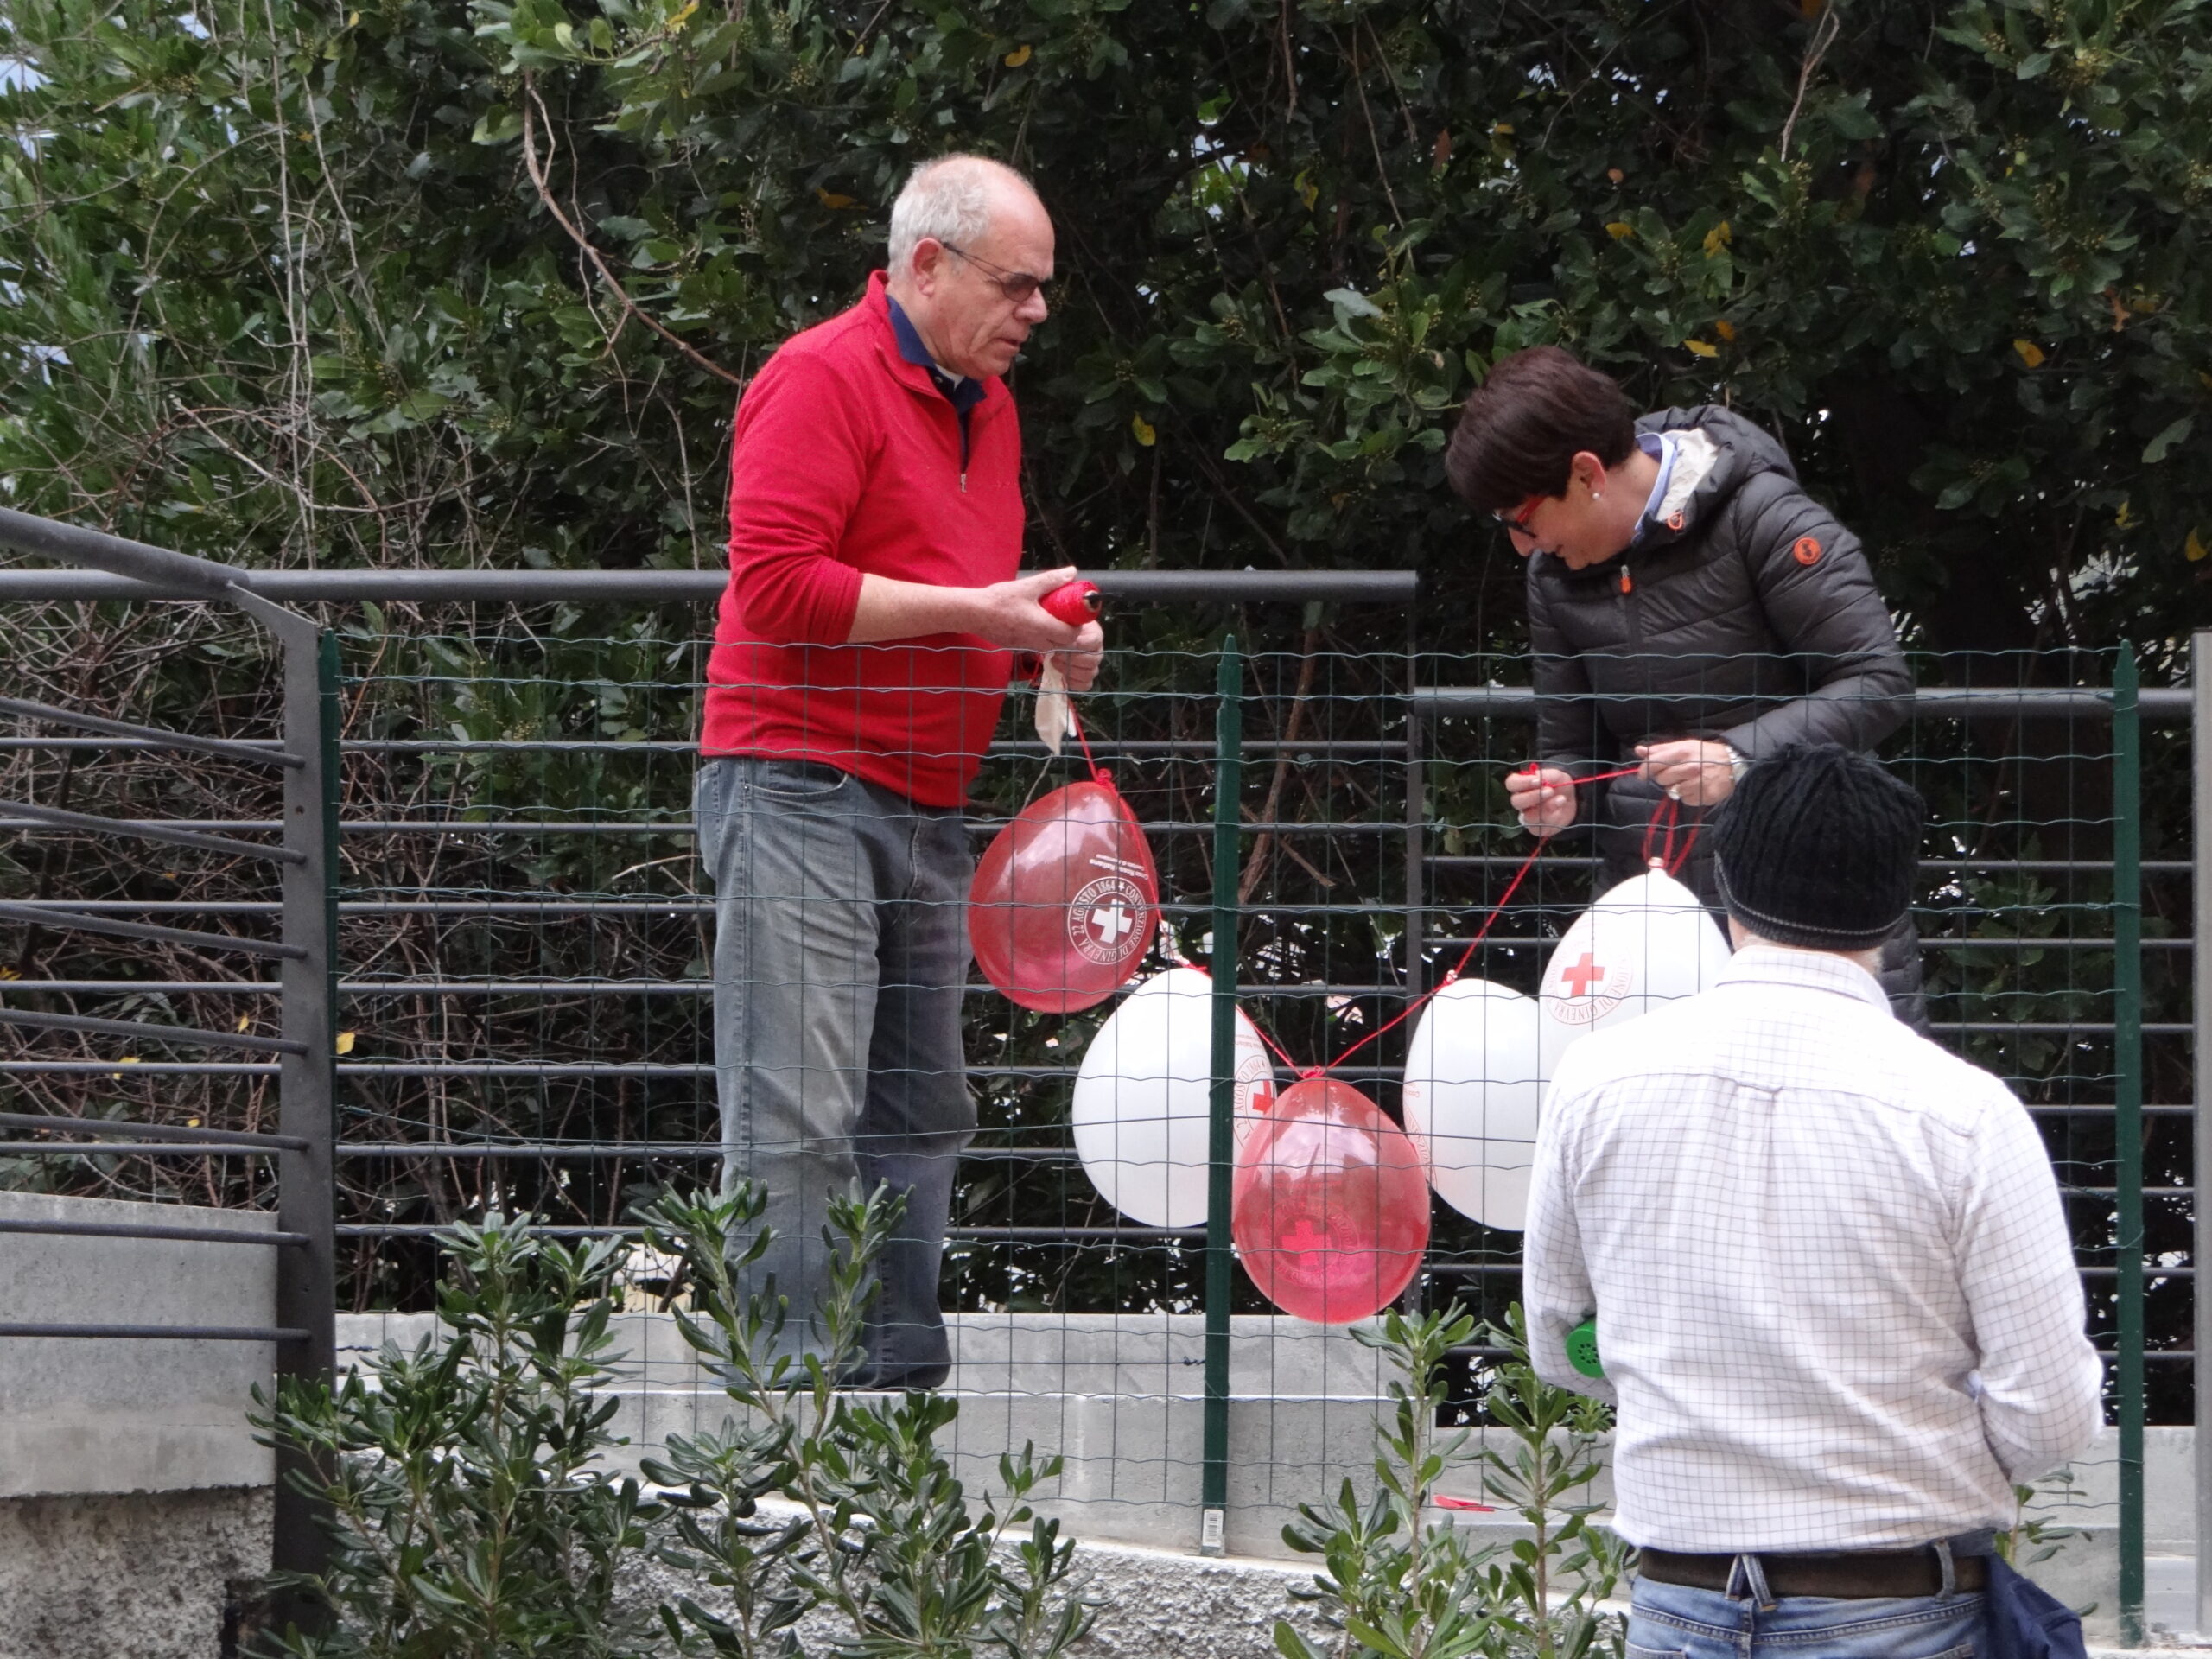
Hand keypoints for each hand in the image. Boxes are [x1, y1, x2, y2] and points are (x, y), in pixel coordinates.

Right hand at [971, 567, 1090, 653]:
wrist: (973, 613)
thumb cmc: (999, 599)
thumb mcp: (1028, 586)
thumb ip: (1052, 580)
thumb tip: (1072, 572)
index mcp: (1043, 626)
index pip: (1072, 635)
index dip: (1076, 626)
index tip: (1071, 614)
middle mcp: (1036, 641)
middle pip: (1063, 644)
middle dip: (1066, 631)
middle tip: (1061, 615)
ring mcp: (1025, 646)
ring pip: (1049, 646)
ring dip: (1052, 635)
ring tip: (1046, 617)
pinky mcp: (1016, 647)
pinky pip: (1034, 646)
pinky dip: (1038, 637)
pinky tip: (1030, 622)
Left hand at [1051, 622, 1104, 691]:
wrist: (1057, 638)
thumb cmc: (1061, 628)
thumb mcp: (1064, 620)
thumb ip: (1066, 623)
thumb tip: (1062, 630)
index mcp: (1095, 635)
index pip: (1095, 641)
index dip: (1079, 644)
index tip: (1063, 642)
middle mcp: (1097, 652)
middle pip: (1092, 660)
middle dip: (1071, 658)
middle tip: (1056, 654)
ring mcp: (1092, 666)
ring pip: (1089, 674)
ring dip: (1070, 670)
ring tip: (1055, 662)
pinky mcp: (1085, 678)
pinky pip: (1085, 685)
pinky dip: (1073, 682)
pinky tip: (1062, 674)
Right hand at [1505, 765, 1576, 837]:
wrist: (1572, 801)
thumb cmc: (1559, 785)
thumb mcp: (1556, 775)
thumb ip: (1546, 775)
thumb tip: (1538, 777)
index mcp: (1522, 786)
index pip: (1512, 783)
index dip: (1522, 782)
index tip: (1537, 780)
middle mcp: (1522, 802)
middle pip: (1516, 801)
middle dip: (1533, 796)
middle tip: (1550, 791)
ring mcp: (1528, 817)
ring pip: (1528, 816)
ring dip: (1546, 807)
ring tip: (1561, 799)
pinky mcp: (1537, 828)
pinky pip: (1541, 827)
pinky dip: (1553, 818)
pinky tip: (1560, 811)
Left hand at [1637, 739, 1737, 806]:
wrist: (1733, 764)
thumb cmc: (1704, 753)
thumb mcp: (1684, 746)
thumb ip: (1660, 749)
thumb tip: (1639, 750)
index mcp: (1682, 752)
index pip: (1653, 764)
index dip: (1645, 770)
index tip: (1643, 774)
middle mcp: (1689, 767)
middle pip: (1661, 779)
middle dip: (1664, 778)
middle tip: (1675, 774)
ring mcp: (1696, 783)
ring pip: (1672, 791)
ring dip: (1676, 787)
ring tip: (1687, 780)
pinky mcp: (1702, 796)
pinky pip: (1685, 800)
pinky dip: (1687, 795)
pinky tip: (1696, 787)